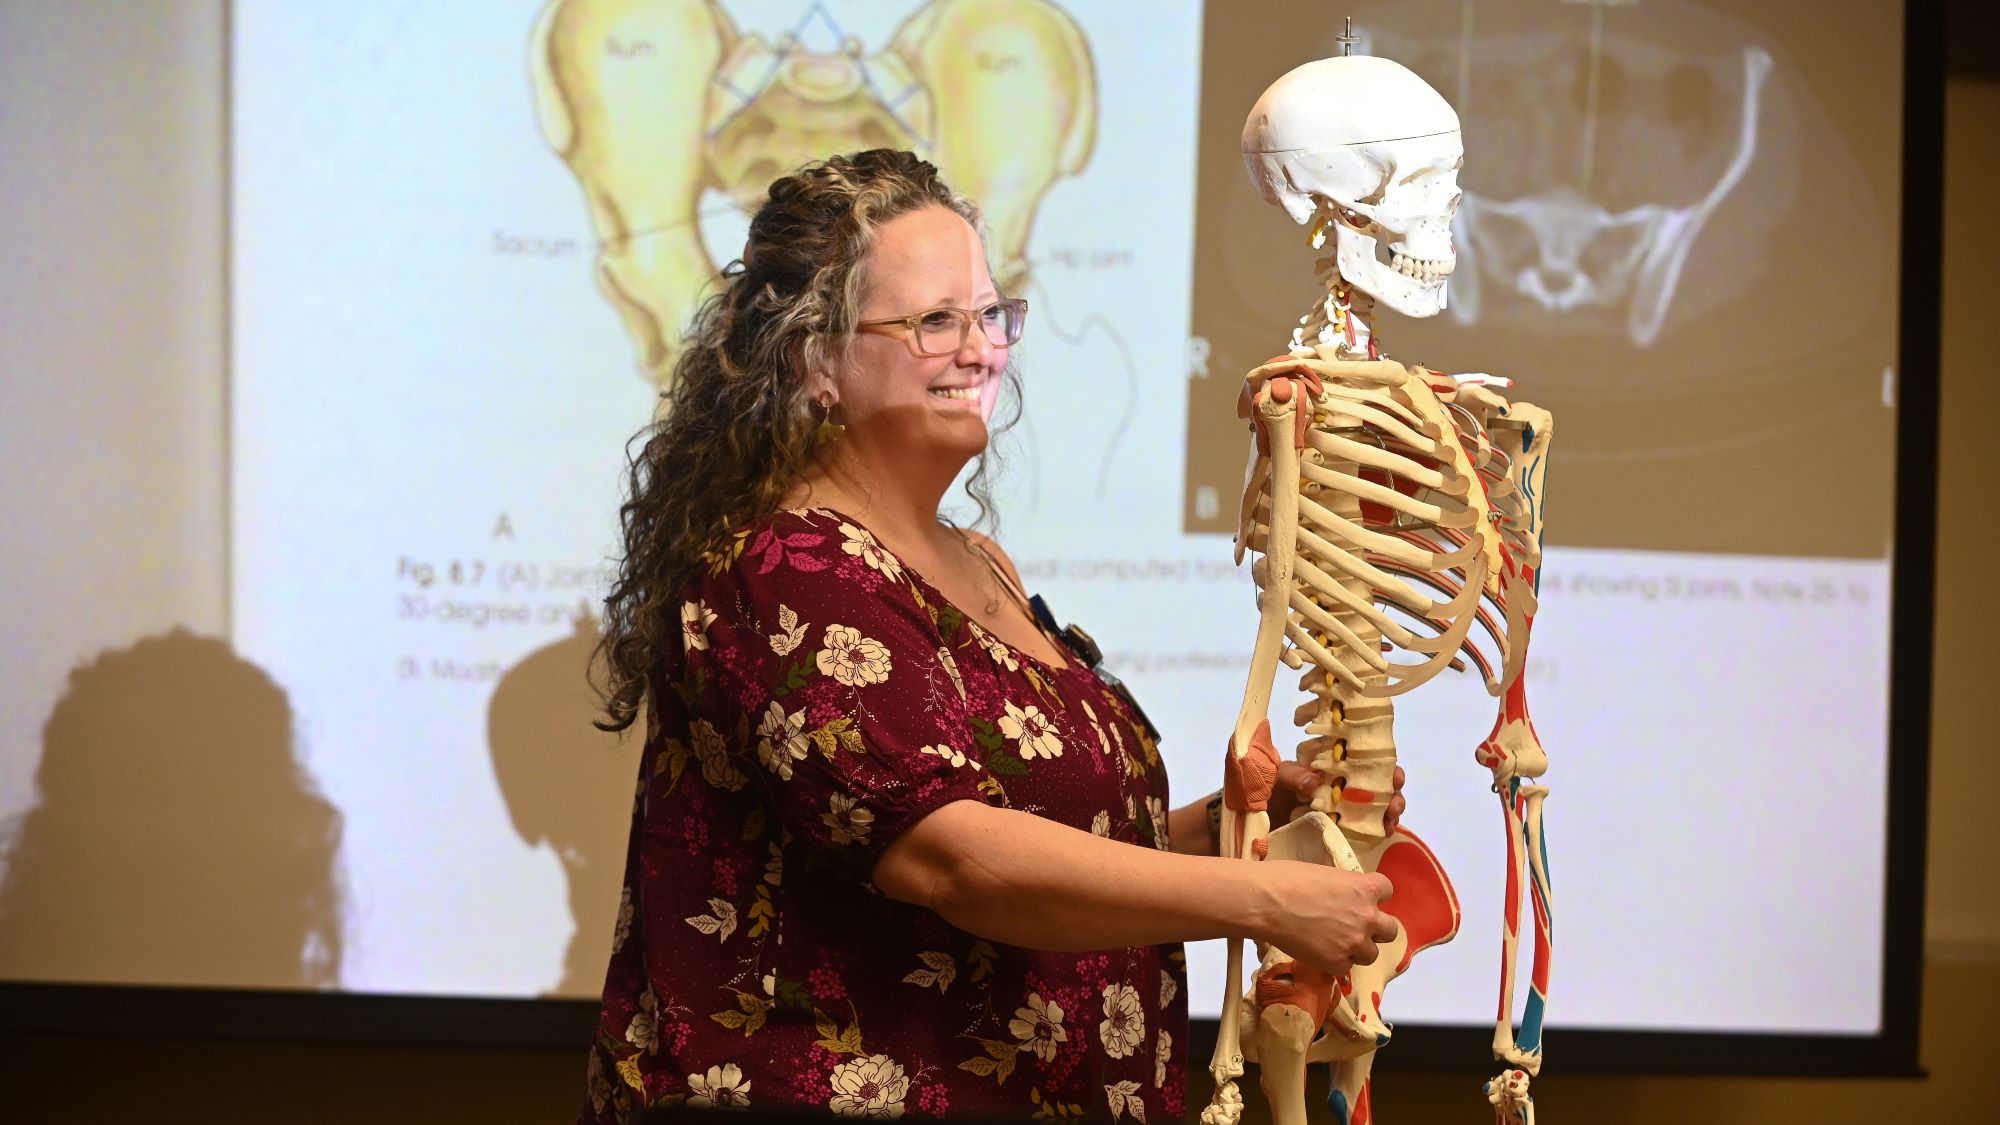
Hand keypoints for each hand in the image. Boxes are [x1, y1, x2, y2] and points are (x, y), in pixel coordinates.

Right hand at [1254, 861, 1397, 976]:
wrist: (1265, 903)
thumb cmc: (1287, 879)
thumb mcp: (1325, 874)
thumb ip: (1344, 888)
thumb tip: (1342, 897)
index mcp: (1364, 888)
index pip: (1388, 891)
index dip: (1375, 896)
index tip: (1363, 899)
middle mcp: (1367, 917)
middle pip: (1390, 930)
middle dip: (1375, 929)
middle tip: (1355, 927)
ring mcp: (1353, 942)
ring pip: (1371, 954)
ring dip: (1357, 949)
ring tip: (1335, 943)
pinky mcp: (1336, 963)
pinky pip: (1346, 967)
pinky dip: (1335, 962)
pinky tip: (1319, 951)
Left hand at [1268, 762, 1407, 833]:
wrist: (1247, 820)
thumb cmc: (1261, 789)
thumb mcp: (1273, 775)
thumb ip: (1292, 775)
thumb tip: (1315, 784)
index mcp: (1327, 764)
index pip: (1361, 759)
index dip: (1382, 765)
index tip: (1394, 777)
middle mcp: (1338, 783)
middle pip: (1375, 783)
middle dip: (1392, 791)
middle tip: (1394, 804)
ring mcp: (1339, 808)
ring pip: (1373, 805)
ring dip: (1389, 811)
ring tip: (1390, 820)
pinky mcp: (1336, 830)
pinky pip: (1362, 828)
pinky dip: (1375, 829)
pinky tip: (1382, 833)